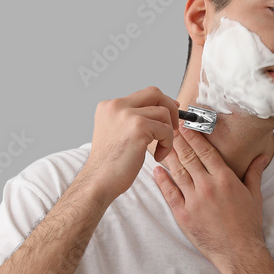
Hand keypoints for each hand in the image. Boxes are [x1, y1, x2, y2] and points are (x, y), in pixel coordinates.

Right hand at [83, 86, 179, 200]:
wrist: (99, 180)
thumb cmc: (109, 164)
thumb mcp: (116, 133)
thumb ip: (132, 119)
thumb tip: (158, 111)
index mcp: (109, 106)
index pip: (143, 94)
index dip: (160, 102)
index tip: (169, 113)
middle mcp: (116, 106)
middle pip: (154, 93)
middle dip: (171, 107)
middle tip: (173, 126)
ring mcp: (127, 114)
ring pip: (163, 112)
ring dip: (167, 133)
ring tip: (160, 149)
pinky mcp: (138, 127)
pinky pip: (165, 130)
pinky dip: (167, 144)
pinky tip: (158, 156)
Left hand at [152, 125, 270, 273]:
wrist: (239, 253)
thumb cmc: (248, 225)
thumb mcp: (255, 196)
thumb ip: (254, 173)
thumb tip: (262, 157)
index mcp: (225, 179)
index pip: (206, 151)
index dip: (194, 136)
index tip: (185, 126)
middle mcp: (208, 187)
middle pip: (189, 157)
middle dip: (178, 140)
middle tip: (168, 127)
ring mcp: (194, 201)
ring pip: (177, 172)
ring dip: (168, 156)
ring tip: (161, 143)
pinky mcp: (183, 215)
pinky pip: (169, 193)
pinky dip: (162, 180)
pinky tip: (156, 170)